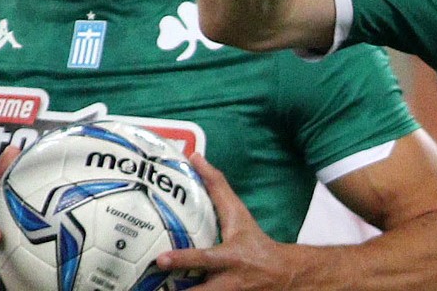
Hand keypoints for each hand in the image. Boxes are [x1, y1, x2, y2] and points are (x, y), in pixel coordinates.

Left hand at [156, 154, 297, 289]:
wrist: (284, 276)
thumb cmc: (254, 242)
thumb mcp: (238, 214)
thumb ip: (216, 186)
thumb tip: (195, 157)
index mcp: (229, 258)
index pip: (204, 259)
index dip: (182, 260)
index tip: (160, 260)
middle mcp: (227, 283)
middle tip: (153, 284)